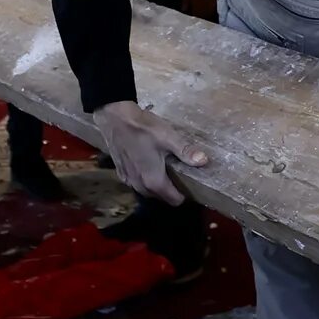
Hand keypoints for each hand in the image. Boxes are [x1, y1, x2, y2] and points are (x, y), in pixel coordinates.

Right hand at [88, 99, 207, 204]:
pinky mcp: (120, 173)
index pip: (174, 200)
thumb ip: (186, 152)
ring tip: (165, 170)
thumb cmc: (143, 128)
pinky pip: (137, 183)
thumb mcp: (168, 138)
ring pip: (147, 191)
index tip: (191, 184)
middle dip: (171, 191)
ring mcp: (128, 180)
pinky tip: (148, 165)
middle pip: (161, 197)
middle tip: (180, 174)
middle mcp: (140, 186)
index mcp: (154, 181)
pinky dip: (144, 179)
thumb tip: (204, 161)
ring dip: (156, 186)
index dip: (184, 194)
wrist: (114, 118)